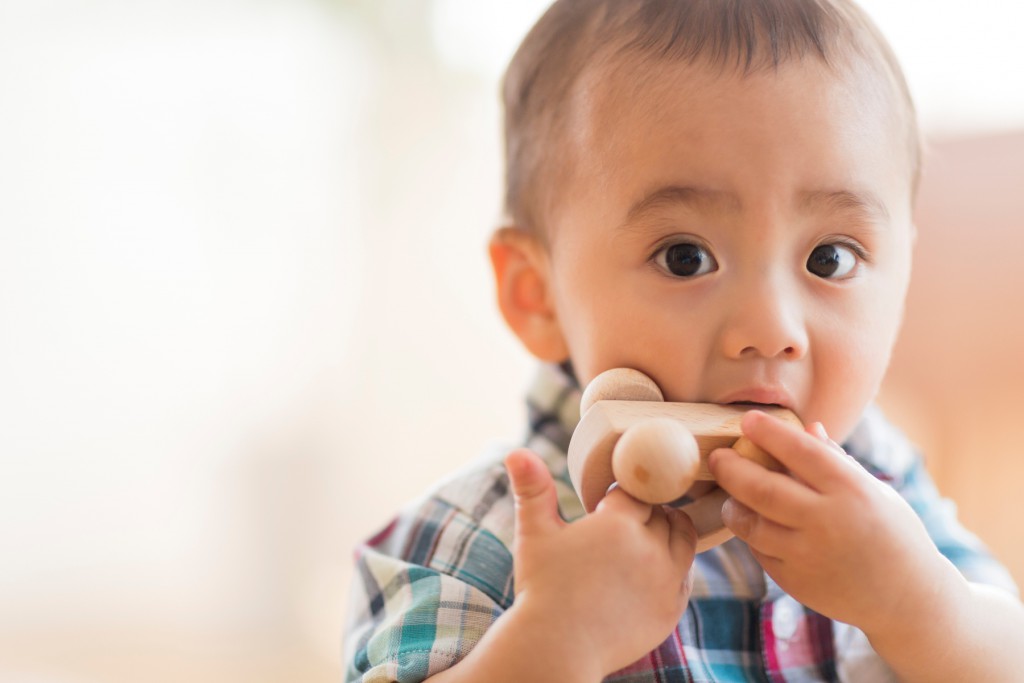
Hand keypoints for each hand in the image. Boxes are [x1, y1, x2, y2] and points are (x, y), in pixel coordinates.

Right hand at [505, 448, 696, 676]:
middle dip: (644, 513)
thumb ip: (532, 489)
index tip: (603, 507)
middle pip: (662, 512)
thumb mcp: (534, 534)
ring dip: (667, 532)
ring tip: (643, 538)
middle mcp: (650, 548)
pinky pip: (685, 575)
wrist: (556, 648)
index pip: (635, 492)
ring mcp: (666, 580)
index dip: (618, 498)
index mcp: (619, 523)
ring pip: (683, 539)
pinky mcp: (672, 608)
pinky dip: (673, 567)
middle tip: (622, 524)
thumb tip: (516, 451)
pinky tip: (649, 570)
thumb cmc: (541, 588)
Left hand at [707, 411, 947, 634]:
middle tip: (717, 457)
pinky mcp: (797, 582)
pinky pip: (759, 552)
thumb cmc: (891, 533)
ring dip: (733, 505)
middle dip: (731, 468)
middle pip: (762, 489)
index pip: (800, 451)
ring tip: (731, 495)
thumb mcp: (874, 491)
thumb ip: (835, 461)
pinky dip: (751, 535)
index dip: (768, 433)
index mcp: (852, 491)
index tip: (747, 420)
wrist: (908, 599)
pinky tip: (754, 524)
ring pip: (751, 524)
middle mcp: (828, 522)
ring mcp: (810, 556)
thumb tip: (807, 427)